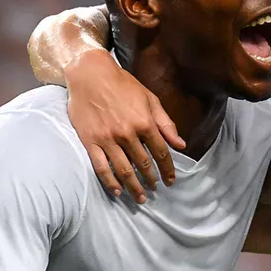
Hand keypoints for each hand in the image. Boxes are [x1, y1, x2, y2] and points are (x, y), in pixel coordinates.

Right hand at [67, 49, 185, 202]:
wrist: (90, 73)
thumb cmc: (122, 84)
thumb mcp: (150, 99)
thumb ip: (166, 124)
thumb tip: (180, 145)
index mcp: (145, 123)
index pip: (161, 153)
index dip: (168, 170)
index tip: (171, 181)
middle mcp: (127, 133)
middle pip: (143, 164)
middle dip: (152, 180)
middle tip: (155, 190)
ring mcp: (107, 138)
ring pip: (124, 170)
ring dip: (134, 186)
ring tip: (140, 197)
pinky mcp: (90, 140)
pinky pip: (101, 166)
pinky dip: (109, 181)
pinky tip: (117, 190)